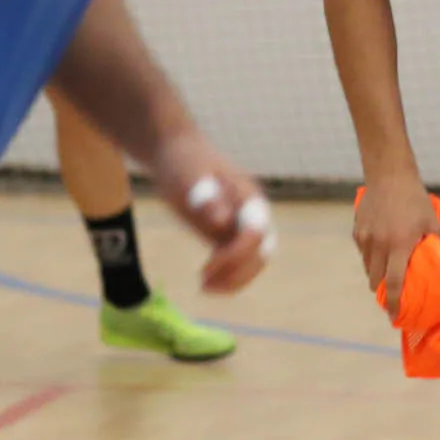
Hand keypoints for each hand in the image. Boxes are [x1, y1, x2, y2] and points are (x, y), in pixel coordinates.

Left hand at [150, 132, 272, 293]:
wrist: (177, 152)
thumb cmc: (183, 160)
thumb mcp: (190, 176)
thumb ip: (207, 197)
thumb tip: (223, 222)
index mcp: (248, 196)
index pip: (254, 233)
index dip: (234, 255)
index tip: (205, 268)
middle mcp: (251, 212)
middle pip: (262, 252)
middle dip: (239, 273)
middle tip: (206, 286)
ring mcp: (241, 224)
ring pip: (253, 261)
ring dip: (234, 279)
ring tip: (204, 288)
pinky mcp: (228, 234)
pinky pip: (237, 261)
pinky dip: (226, 275)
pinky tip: (204, 282)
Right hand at [351, 170, 436, 321]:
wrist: (389, 176)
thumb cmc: (415, 200)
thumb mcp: (432, 223)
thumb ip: (436, 245)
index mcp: (400, 245)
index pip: (395, 282)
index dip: (394, 302)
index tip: (394, 316)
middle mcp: (379, 245)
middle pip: (377, 281)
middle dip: (384, 290)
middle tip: (394, 291)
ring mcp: (365, 239)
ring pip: (368, 269)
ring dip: (377, 274)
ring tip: (389, 267)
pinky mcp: (357, 232)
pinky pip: (363, 254)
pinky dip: (371, 257)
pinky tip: (382, 245)